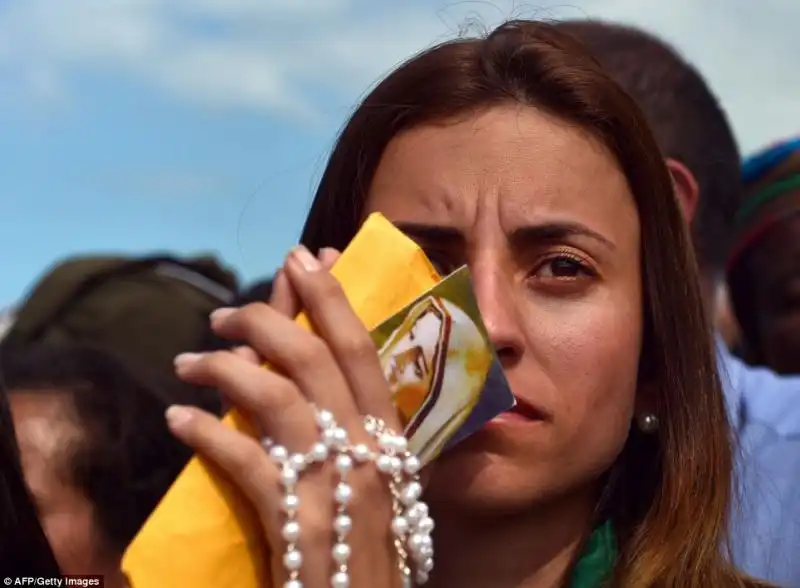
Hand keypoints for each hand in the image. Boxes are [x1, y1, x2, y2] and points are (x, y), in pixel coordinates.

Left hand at [166, 245, 409, 587]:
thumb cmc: (373, 549)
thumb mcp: (380, 481)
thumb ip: (357, 432)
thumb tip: (315, 385)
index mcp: (388, 435)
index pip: (362, 348)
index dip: (330, 297)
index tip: (303, 256)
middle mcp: (364, 447)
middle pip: (312, 358)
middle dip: (265, 318)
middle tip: (223, 312)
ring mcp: (330, 479)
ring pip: (274, 396)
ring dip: (224, 368)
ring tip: (188, 363)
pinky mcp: (292, 516)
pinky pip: (243, 458)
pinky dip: (205, 432)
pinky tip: (178, 419)